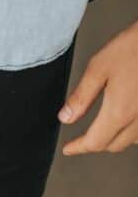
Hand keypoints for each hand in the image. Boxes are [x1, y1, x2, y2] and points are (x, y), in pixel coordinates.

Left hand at [59, 20, 137, 154]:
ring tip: (102, 131)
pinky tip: (127, 122)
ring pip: (132, 141)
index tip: (69, 148)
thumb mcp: (98, 68)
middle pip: (114, 145)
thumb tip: (66, 117)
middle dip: (95, 144)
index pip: (95, 142)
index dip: (79, 148)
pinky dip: (133, 133)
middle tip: (81, 140)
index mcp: (119, 111)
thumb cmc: (133, 47)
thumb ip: (81, 96)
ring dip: (116, 140)